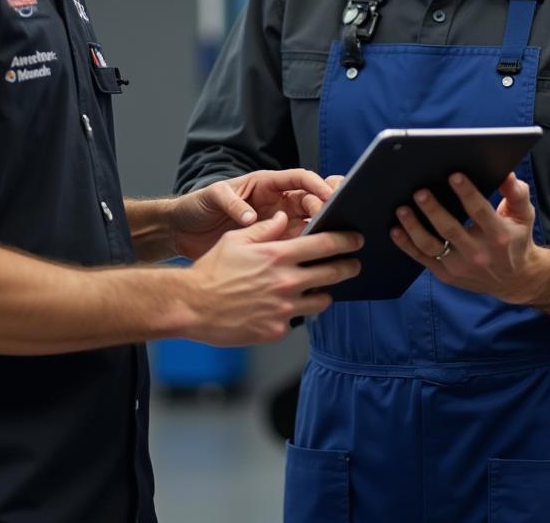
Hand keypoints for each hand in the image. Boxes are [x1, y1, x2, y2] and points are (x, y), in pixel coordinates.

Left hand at [171, 169, 335, 259]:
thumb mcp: (212, 198)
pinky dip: (307, 250)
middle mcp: (275, 202)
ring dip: (321, 229)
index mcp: (265, 184)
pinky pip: (295, 245)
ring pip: (308, 224)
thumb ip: (232, 203)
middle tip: (335, 219)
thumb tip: (250, 217)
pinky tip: (317, 259)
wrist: (183, 231)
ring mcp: (276, 224)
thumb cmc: (197, 206)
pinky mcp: (271, 245)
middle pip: (310, 201)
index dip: (316, 184)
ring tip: (335, 239)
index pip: (298, 179)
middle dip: (326, 207)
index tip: (330, 195)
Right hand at [180, 211, 362, 345]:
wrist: (193, 306)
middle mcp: (286, 282)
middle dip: (349, 266)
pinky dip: (297, 312)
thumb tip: (285, 218)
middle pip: (333, 273)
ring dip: (325, 292)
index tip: (356, 238)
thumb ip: (265, 229)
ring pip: (322, 300)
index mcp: (278, 255)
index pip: (325, 245)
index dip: (346, 240)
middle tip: (354, 264)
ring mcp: (284, 309)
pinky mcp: (277, 330)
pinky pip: (298, 320)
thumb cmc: (212, 270)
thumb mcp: (236, 239)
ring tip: (321, 288)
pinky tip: (288, 306)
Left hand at [389, 172, 545, 303]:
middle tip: (419, 192)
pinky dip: (406, 245)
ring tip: (401, 209)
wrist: (516, 280)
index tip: (454, 175)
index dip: (467, 193)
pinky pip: (422, 259)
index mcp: (498, 235)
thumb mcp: (523, 215)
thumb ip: (516, 193)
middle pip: (451, 230)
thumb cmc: (516, 239)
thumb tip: (506, 173)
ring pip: (432, 246)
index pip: (480, 211)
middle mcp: (479, 253)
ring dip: (413, 227)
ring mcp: (460, 267)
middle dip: (433, 210)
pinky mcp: (447, 275)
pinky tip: (395, 230)